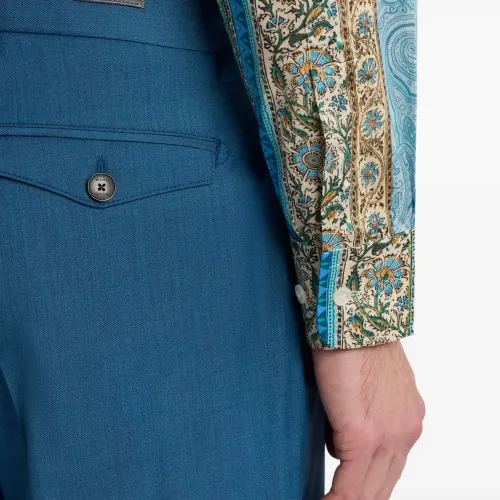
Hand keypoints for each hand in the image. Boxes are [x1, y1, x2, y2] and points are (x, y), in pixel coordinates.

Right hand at [312, 340, 424, 499]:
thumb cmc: (352, 337)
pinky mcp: (363, 435)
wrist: (352, 317)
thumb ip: (362, 411)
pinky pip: (351, 487)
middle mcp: (406, 429)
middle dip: (361, 497)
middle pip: (384, 484)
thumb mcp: (367, 380)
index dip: (367, 483)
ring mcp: (390, 435)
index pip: (390, 464)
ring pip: (371, 490)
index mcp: (407, 415)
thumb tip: (339, 435)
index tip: (348, 490)